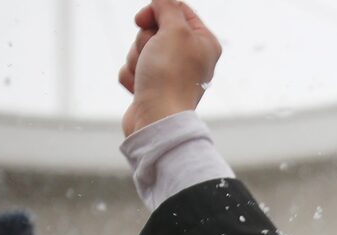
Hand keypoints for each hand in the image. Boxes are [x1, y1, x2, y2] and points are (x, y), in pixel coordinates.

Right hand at [120, 0, 221, 136]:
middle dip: (144, 39)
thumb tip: (161, 1)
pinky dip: (132, 76)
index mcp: (204, 42)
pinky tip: (140, 89)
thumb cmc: (170, 76)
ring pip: (140, 48)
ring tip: (146, 76)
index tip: (143, 20)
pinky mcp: (152, 87)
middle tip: (152, 56)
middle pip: (155, 28)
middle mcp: (190, 57)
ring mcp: (170, 73)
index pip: (178, 9)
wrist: (157, 120)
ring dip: (136, 58)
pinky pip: (133, 68)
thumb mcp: (175, 30)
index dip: (156, 11)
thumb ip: (167, 7)